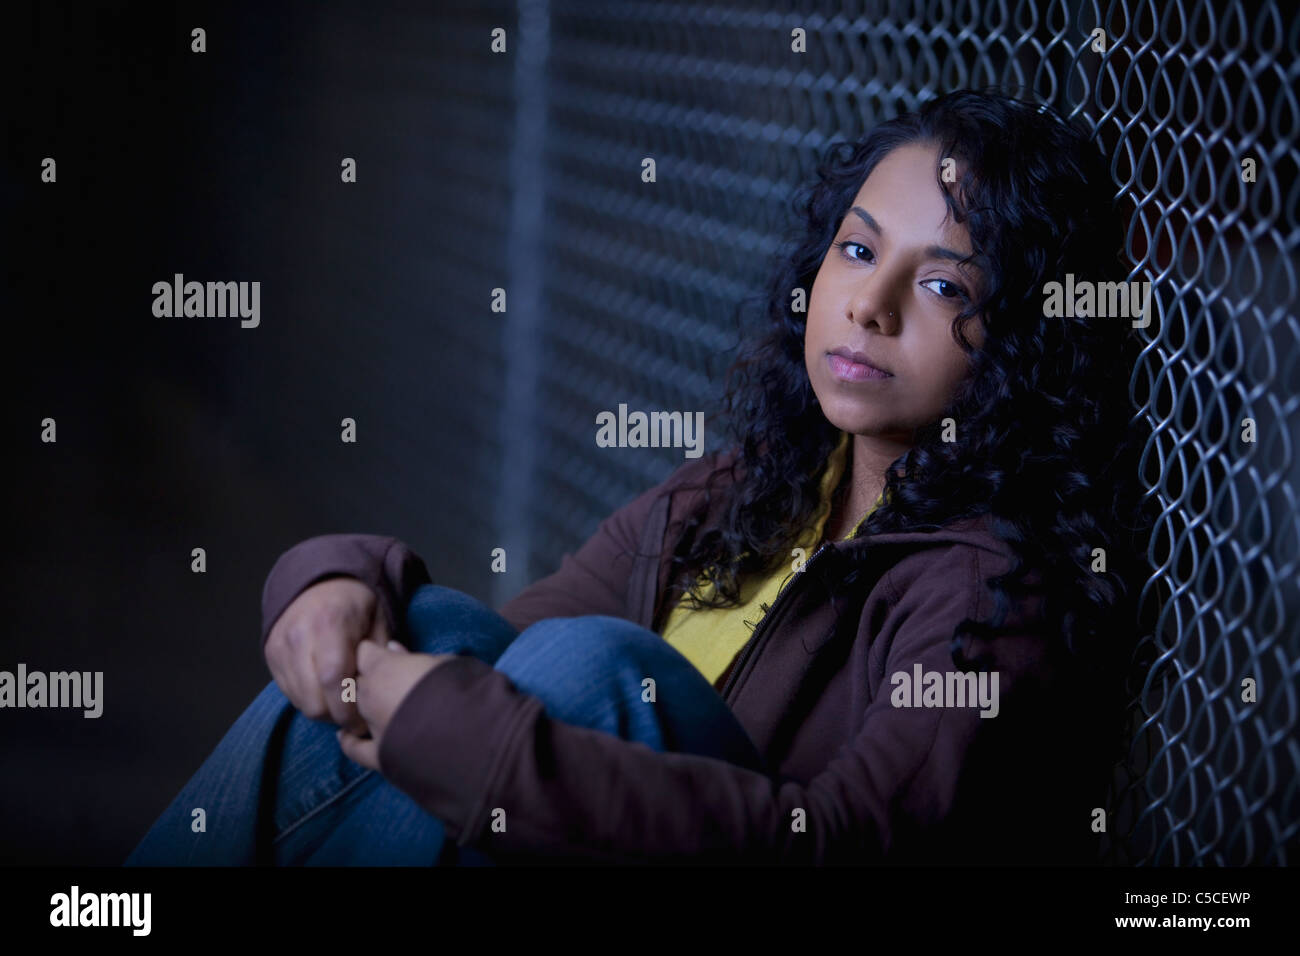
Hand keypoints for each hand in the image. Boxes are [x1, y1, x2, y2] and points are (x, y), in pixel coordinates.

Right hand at [264, 577, 389, 735]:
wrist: (319, 580)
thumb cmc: (355, 603)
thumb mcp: (378, 620)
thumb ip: (379, 656)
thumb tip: (380, 693)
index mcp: (330, 623)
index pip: (333, 678)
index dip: (348, 707)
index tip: (364, 719)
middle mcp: (299, 635)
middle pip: (314, 699)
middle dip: (337, 715)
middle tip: (355, 715)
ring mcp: (281, 646)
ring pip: (300, 701)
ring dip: (323, 710)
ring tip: (341, 702)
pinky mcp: (270, 655)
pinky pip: (289, 693)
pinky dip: (309, 699)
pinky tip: (325, 691)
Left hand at [336, 639, 457, 770]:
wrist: (467, 733)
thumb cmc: (459, 686)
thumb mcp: (440, 660)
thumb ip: (411, 655)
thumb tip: (392, 648)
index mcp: (382, 667)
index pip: (364, 651)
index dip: (375, 652)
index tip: (387, 653)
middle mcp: (368, 696)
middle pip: (357, 681)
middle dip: (369, 678)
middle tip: (392, 679)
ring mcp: (371, 726)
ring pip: (355, 710)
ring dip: (364, 705)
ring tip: (379, 704)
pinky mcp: (379, 755)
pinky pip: (355, 748)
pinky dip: (349, 741)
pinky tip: (344, 736)